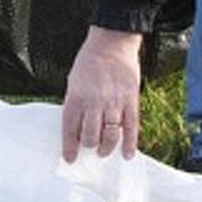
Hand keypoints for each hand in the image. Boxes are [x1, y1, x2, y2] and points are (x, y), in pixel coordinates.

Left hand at [61, 28, 141, 162]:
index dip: (69, 147)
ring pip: (110, 135)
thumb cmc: (89, 61)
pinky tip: (128, 154)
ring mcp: (114, 102)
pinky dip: (130, 143)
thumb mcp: (73, 81)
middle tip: (90, 151)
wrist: (112, 42)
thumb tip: (77, 128)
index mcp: (76, 97)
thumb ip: (75, 104)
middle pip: (91, 136)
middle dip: (89, 147)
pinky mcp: (131, 100)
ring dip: (106, 148)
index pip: (70, 129)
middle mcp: (94, 102)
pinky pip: (131, 127)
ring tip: (104, 152)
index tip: (70, 159)